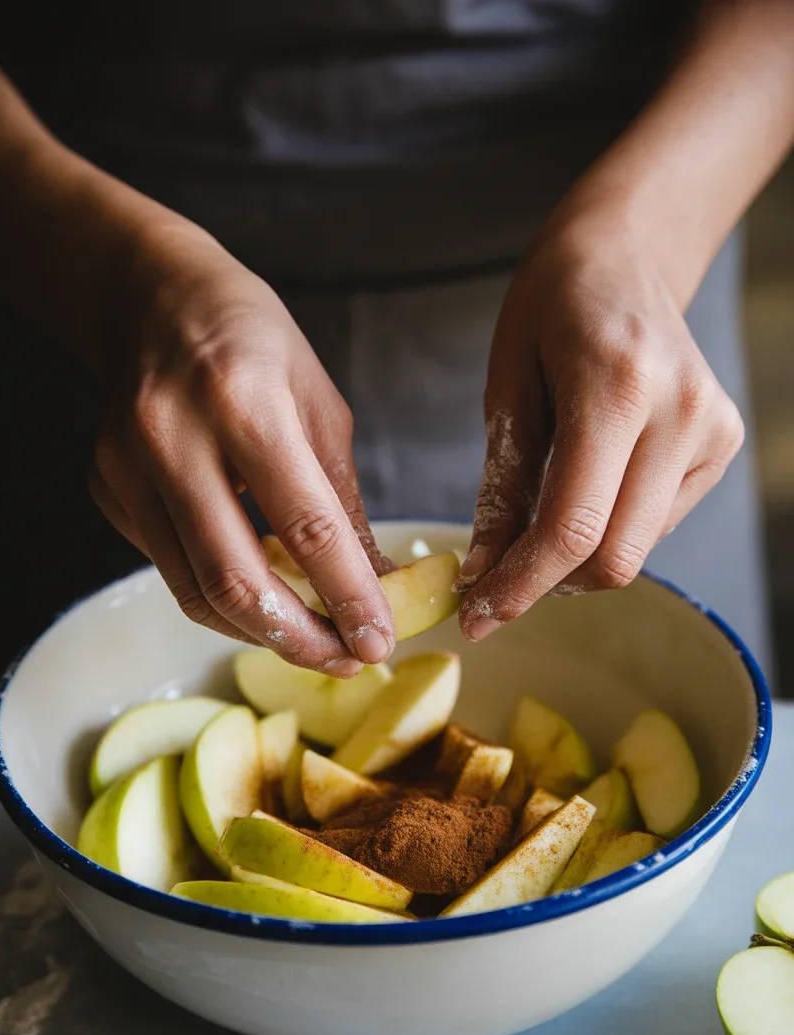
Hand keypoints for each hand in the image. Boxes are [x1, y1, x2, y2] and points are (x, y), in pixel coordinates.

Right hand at [89, 219, 393, 674]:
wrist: (151, 298)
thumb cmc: (252, 341)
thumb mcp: (319, 406)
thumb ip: (344, 504)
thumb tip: (380, 585)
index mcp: (245, 403)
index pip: (307, 529)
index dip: (348, 599)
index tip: (379, 643)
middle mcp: (175, 438)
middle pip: (237, 581)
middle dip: (299, 639)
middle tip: (344, 661)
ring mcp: (128, 468)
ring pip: (195, 591)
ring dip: (259, 631)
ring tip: (309, 641)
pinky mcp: (108, 490)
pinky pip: (170, 568)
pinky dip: (220, 597)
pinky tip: (258, 596)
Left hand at [457, 211, 743, 639]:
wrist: (625, 253)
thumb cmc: (551, 307)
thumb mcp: (506, 388)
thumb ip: (502, 488)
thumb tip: (484, 573)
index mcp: (616, 385)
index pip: (570, 526)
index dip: (520, 586)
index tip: (477, 615)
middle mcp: (678, 410)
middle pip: (613, 557)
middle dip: (548, 585)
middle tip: (496, 583)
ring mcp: (711, 427)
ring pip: (637, 550)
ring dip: (577, 560)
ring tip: (536, 525)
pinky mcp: (723, 441)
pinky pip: (657, 524)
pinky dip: (610, 529)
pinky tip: (587, 491)